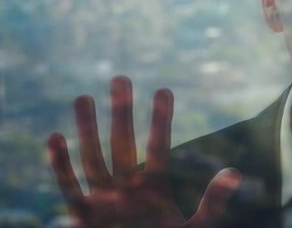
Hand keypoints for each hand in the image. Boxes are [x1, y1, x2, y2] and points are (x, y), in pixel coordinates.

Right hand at [48, 76, 240, 227]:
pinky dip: (61, 165)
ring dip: (87, 129)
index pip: (159, 148)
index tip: (164, 90)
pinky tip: (56, 137)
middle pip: (123, 144)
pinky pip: (70, 188)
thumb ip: (213, 203)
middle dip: (121, 112)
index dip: (161, 120)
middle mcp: (128, 189)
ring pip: (94, 158)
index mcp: (154, 190)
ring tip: (83, 96)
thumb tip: (235, 172)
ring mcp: (104, 201)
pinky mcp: (83, 217)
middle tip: (120, 78)